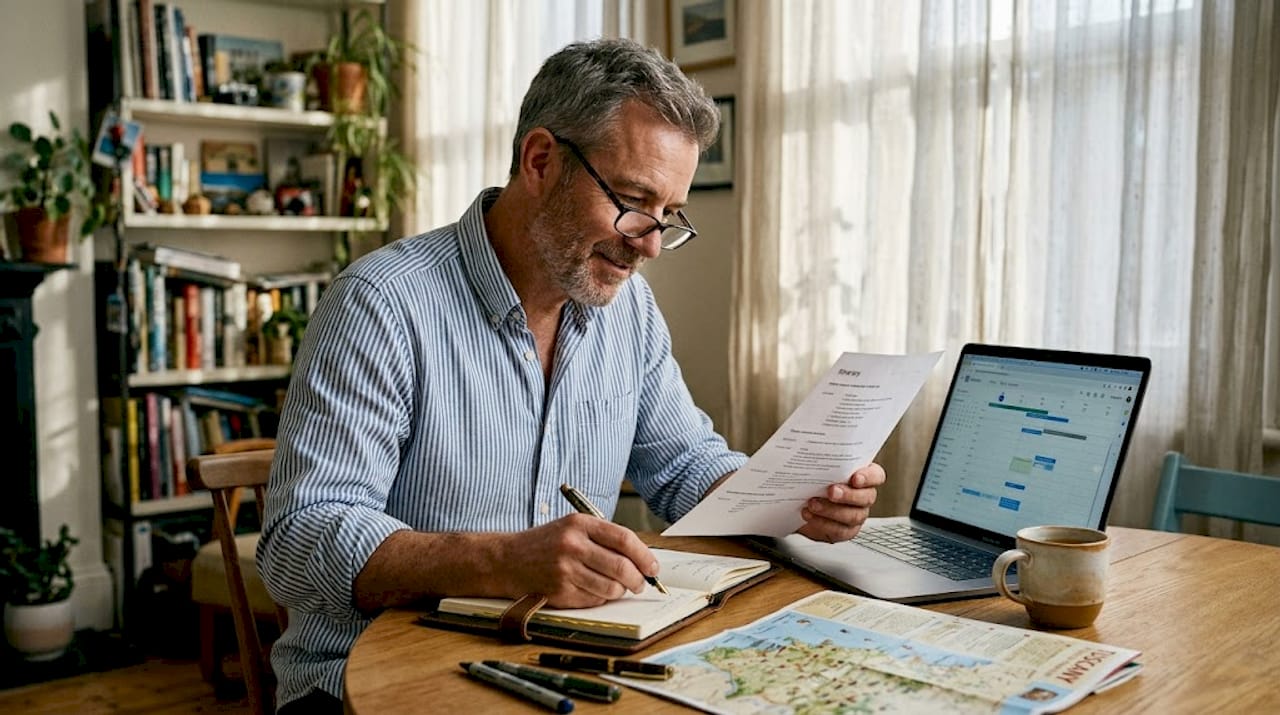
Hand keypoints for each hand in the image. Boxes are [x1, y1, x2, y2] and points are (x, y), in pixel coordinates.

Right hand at [498, 514, 659, 607]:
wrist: (507, 560)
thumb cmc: (546, 543)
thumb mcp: (573, 527)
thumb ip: (604, 538)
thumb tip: (642, 559)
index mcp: (579, 523)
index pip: (624, 539)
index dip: (644, 556)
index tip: (653, 567)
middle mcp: (572, 545)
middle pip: (621, 567)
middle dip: (638, 579)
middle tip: (641, 583)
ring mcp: (565, 570)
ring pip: (611, 587)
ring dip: (620, 591)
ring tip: (617, 587)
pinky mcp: (559, 592)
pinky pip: (594, 600)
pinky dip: (601, 598)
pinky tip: (593, 590)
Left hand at [796, 462, 884, 542]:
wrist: (798, 501)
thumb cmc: (811, 478)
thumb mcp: (814, 463)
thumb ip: (820, 456)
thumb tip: (811, 446)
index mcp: (862, 475)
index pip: (876, 476)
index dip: (869, 477)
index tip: (855, 478)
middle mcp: (863, 496)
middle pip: (866, 497)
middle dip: (848, 495)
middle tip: (831, 491)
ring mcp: (856, 514)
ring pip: (853, 516)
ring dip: (831, 510)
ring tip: (812, 504)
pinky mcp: (844, 530)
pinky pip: (839, 531)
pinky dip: (822, 523)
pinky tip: (809, 515)